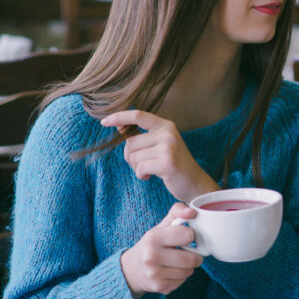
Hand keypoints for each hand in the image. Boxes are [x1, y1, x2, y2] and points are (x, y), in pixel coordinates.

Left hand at [101, 110, 219, 202]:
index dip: (119, 117)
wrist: (195, 183)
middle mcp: (168, 133)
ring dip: (137, 167)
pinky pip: (139, 168)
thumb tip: (119, 126)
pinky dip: (141, 175)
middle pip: (130, 142)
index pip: (138, 115)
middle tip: (144, 164)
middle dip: (130, 157)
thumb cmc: (174, 165)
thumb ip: (143, 136)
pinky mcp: (167, 162)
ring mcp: (168, 147)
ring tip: (150, 170)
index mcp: (166, 125)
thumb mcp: (162, 145)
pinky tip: (152, 176)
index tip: (103, 122)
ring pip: (133, 156)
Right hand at [120, 203, 202, 298]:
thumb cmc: (152, 244)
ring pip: (189, 271)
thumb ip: (178, 212)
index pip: (187, 235)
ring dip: (189, 266)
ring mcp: (155, 274)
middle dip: (195, 255)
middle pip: (192, 258)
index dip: (190, 235)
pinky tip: (173, 271)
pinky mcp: (160, 287)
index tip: (185, 237)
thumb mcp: (162, 225)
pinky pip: (183, 281)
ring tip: (179, 262)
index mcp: (153, 238)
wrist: (131, 269)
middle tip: (189, 252)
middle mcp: (151, 257)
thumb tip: (192, 212)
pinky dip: (182, 276)